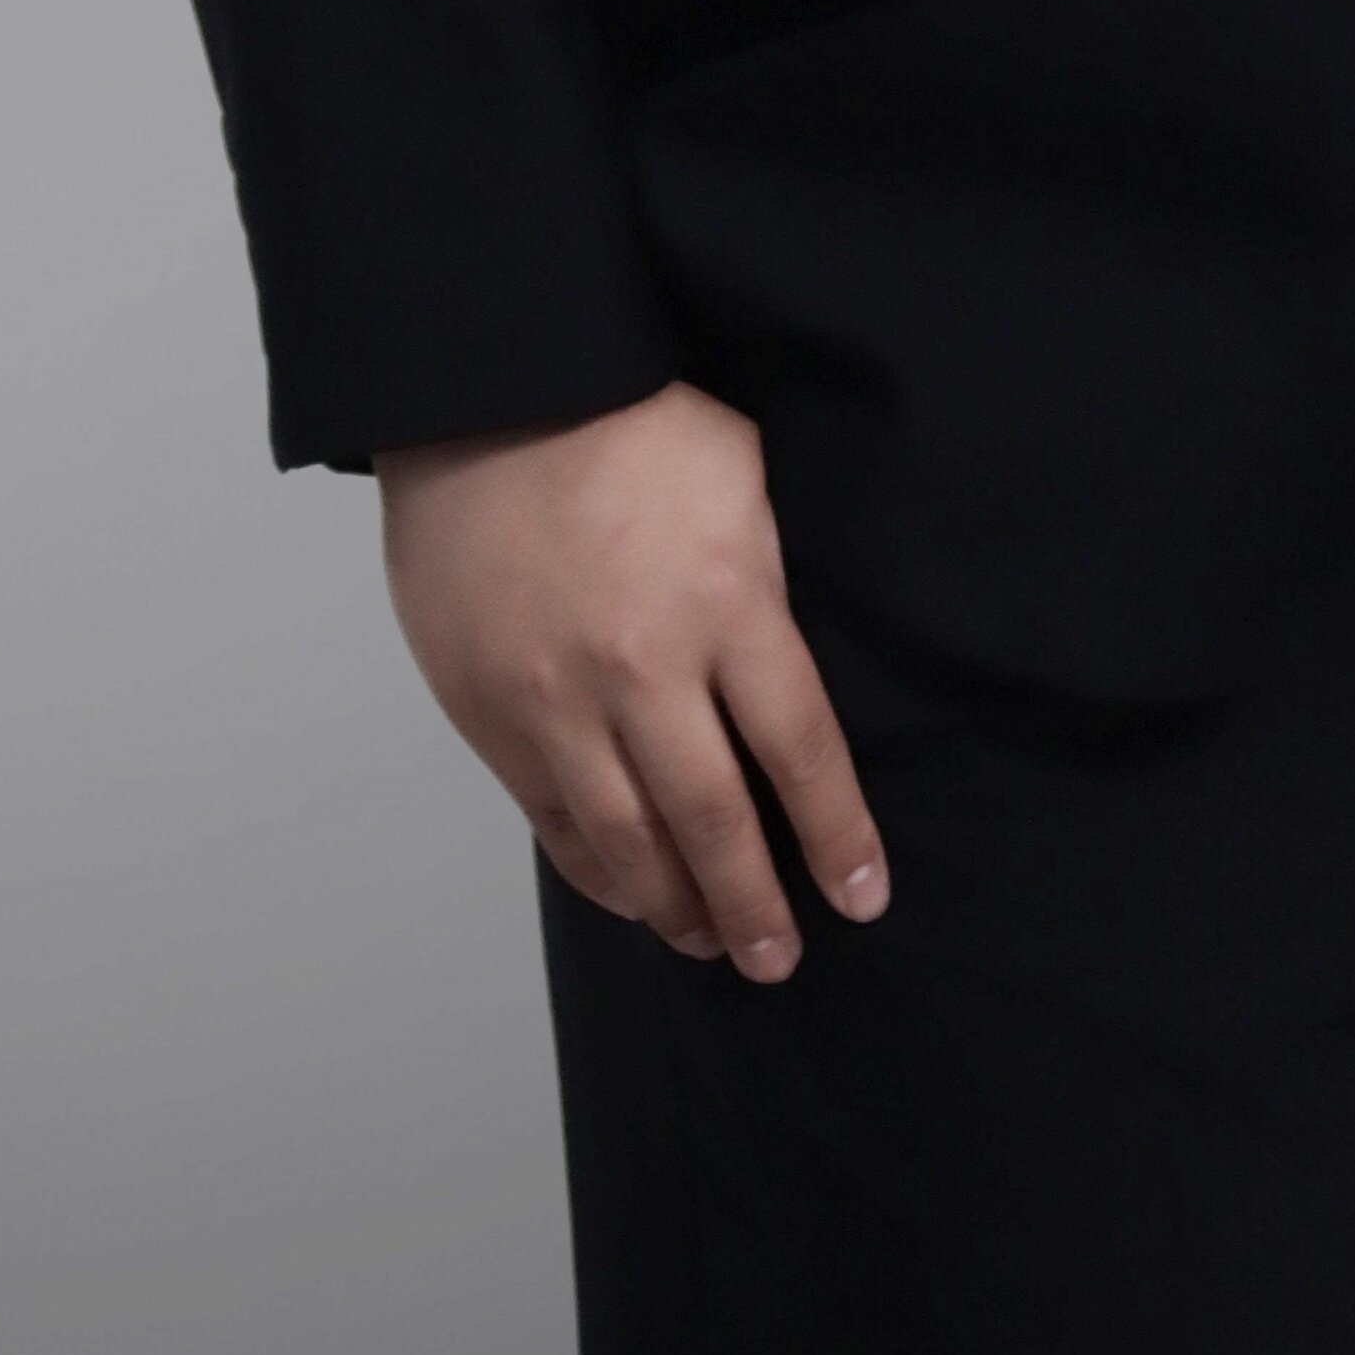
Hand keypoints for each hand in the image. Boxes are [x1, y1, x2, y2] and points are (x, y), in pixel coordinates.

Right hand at [378, 378, 890, 979]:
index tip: (865, 895)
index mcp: (726, 602)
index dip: (837, 836)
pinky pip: (554, 820)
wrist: (489, 393)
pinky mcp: (492, 712)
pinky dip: (598, 872)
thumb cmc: (629, 417)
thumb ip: (770, 577)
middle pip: (716, 820)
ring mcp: (559, 699)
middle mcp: (645, 668)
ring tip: (712, 946)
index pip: (800, 752)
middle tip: (781, 961)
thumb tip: (802, 653)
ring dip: (677, 908)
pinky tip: (632, 896)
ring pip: (629, 841)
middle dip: (757, 905)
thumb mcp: (742, 474)